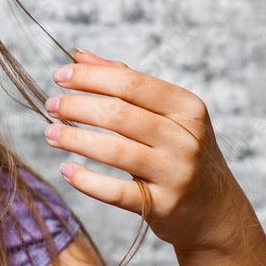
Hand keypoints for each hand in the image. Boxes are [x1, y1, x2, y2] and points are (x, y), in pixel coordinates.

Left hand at [43, 49, 261, 257]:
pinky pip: (116, 192)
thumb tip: (79, 55)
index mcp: (186, 107)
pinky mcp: (162, 206)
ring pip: (115, 150)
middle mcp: (185, 139)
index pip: (131, 82)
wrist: (215, 209)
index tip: (59, 76)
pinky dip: (86, 180)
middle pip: (119, 114)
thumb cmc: (181, 150)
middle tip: (51, 106)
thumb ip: (125, 81)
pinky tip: (66, 169)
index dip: (90, 77)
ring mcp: (176, 174)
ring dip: (75, 139)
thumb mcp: (168, 113)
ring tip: (51, 133)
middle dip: (76, 106)